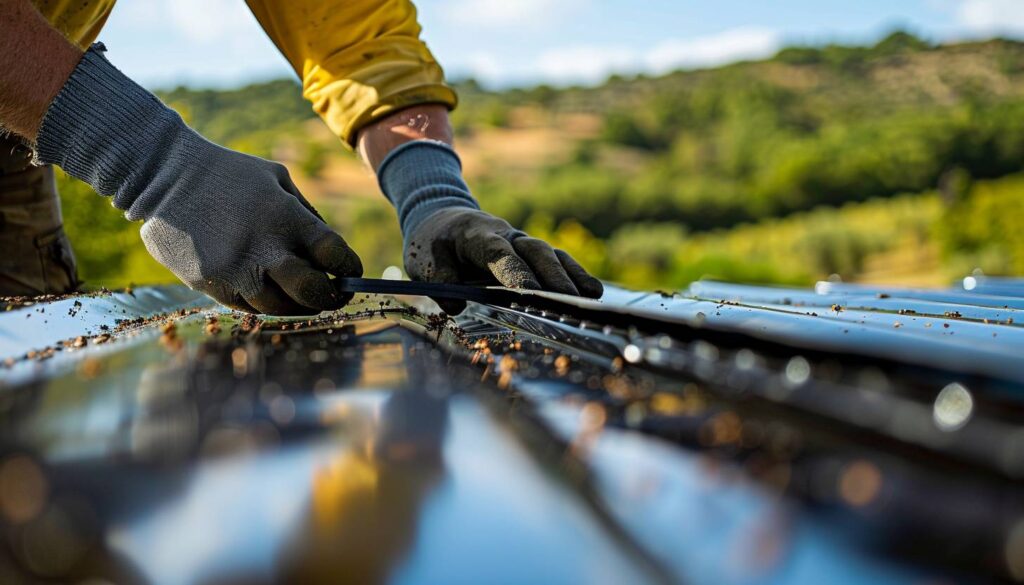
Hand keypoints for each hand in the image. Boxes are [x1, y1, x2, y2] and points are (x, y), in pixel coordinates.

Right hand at [138, 140, 363, 314]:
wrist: (164, 177)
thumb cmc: (230, 175)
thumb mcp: (278, 179)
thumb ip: (307, 215)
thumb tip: (330, 254)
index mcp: (285, 217)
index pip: (334, 254)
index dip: (349, 268)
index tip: (351, 272)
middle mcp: (262, 248)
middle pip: (311, 291)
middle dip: (329, 297)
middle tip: (335, 296)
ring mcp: (233, 270)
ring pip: (278, 307)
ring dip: (297, 305)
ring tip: (303, 298)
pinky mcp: (209, 284)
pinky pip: (247, 306)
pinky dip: (265, 302)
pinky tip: (270, 291)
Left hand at [404, 208, 602, 312]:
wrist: (441, 218)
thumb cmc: (432, 244)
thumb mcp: (422, 259)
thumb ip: (439, 280)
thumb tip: (458, 305)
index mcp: (477, 236)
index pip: (500, 255)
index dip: (516, 273)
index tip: (531, 294)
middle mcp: (506, 235)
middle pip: (534, 252)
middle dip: (553, 276)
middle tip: (569, 300)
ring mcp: (521, 242)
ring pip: (550, 254)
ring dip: (570, 275)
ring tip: (590, 297)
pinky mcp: (530, 252)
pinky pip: (555, 259)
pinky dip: (574, 273)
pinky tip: (592, 291)